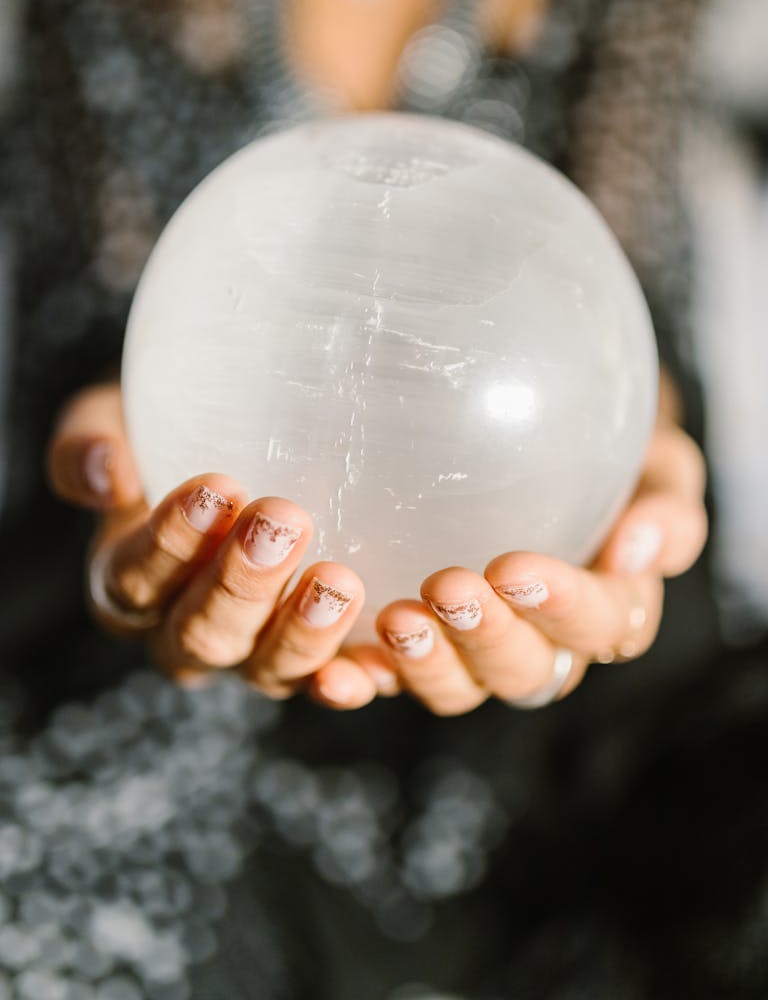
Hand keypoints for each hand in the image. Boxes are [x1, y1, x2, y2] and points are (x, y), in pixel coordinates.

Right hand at [47, 381, 393, 705]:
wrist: (244, 438)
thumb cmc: (176, 429)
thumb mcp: (116, 418)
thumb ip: (91, 440)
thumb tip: (104, 471)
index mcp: (130, 583)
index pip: (135, 579)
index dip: (170, 542)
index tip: (216, 488)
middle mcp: (188, 633)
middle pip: (203, 635)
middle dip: (241, 584)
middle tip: (284, 522)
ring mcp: (256, 655)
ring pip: (269, 669)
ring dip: (303, 631)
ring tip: (339, 580)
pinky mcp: (320, 660)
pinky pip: (333, 685)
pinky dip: (354, 679)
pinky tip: (379, 659)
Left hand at [365, 380, 707, 715]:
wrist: (547, 442)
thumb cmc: (608, 460)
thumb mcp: (657, 470)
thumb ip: (665, 507)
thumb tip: (640, 545)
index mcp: (605, 611)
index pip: (600, 627)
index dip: (562, 607)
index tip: (514, 564)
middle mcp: (539, 647)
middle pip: (521, 671)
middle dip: (484, 637)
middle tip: (447, 586)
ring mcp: (470, 655)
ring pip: (455, 688)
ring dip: (424, 663)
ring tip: (395, 619)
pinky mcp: (409, 649)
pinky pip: (385, 680)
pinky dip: (360, 683)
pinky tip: (336, 671)